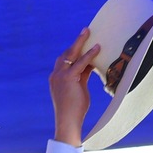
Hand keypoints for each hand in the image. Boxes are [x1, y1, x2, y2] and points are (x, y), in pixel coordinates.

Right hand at [50, 28, 99, 147]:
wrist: (67, 121)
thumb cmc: (74, 109)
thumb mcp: (79, 89)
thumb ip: (83, 76)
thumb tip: (92, 65)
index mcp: (57, 77)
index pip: (65, 60)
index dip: (74, 51)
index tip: (83, 43)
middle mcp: (56, 74)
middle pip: (66, 54)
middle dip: (76, 42)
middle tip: (85, 31)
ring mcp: (60, 75)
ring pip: (71, 54)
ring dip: (80, 42)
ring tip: (88, 32)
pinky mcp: (68, 78)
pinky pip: (80, 63)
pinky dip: (89, 54)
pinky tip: (97, 48)